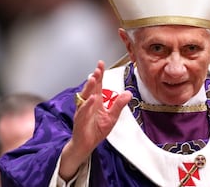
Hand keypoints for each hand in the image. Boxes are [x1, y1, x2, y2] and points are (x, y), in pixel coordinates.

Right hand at [60, 60, 131, 180]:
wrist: (85, 145)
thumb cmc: (96, 130)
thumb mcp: (112, 117)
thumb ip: (119, 105)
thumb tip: (129, 94)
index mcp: (96, 101)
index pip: (98, 85)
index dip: (99, 74)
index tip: (101, 64)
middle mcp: (88, 104)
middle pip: (91, 88)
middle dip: (94, 78)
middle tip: (98, 69)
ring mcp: (83, 111)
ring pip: (85, 97)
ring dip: (89, 88)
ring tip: (94, 79)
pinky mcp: (80, 121)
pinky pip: (83, 112)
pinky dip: (87, 105)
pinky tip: (92, 99)